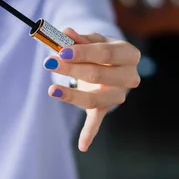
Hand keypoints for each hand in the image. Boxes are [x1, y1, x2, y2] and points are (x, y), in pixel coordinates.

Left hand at [43, 28, 140, 151]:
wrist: (110, 64)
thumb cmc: (99, 49)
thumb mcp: (92, 39)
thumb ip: (79, 38)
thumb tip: (65, 33)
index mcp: (128, 54)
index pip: (106, 53)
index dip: (83, 52)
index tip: (62, 50)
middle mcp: (129, 76)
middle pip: (98, 75)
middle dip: (71, 69)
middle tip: (49, 62)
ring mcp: (118, 95)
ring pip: (94, 99)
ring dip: (71, 95)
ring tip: (52, 90)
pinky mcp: (106, 108)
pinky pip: (97, 121)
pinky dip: (89, 133)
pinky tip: (82, 145)